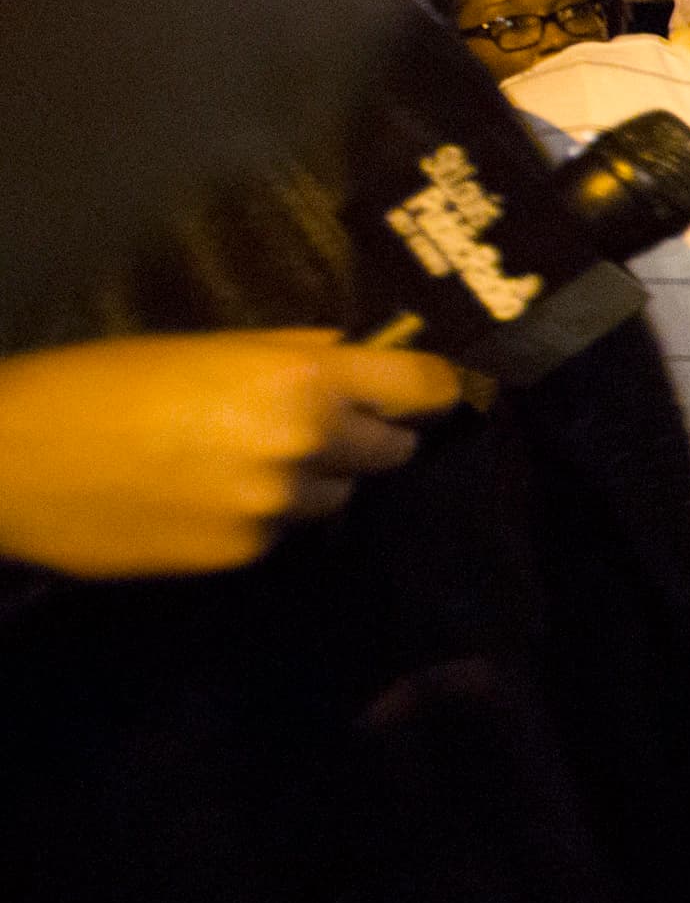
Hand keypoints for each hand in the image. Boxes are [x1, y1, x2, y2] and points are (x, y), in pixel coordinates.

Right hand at [0, 331, 463, 578]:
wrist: (9, 460)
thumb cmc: (101, 384)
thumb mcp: (207, 347)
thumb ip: (295, 352)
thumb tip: (360, 352)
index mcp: (303, 379)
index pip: (426, 388)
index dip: (434, 388)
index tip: (427, 391)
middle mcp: (306, 445)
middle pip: (393, 450)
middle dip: (366, 437)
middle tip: (314, 424)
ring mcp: (276, 508)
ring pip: (337, 496)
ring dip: (311, 481)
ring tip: (236, 461)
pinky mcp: (242, 556)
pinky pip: (281, 533)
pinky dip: (260, 518)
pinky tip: (200, 498)